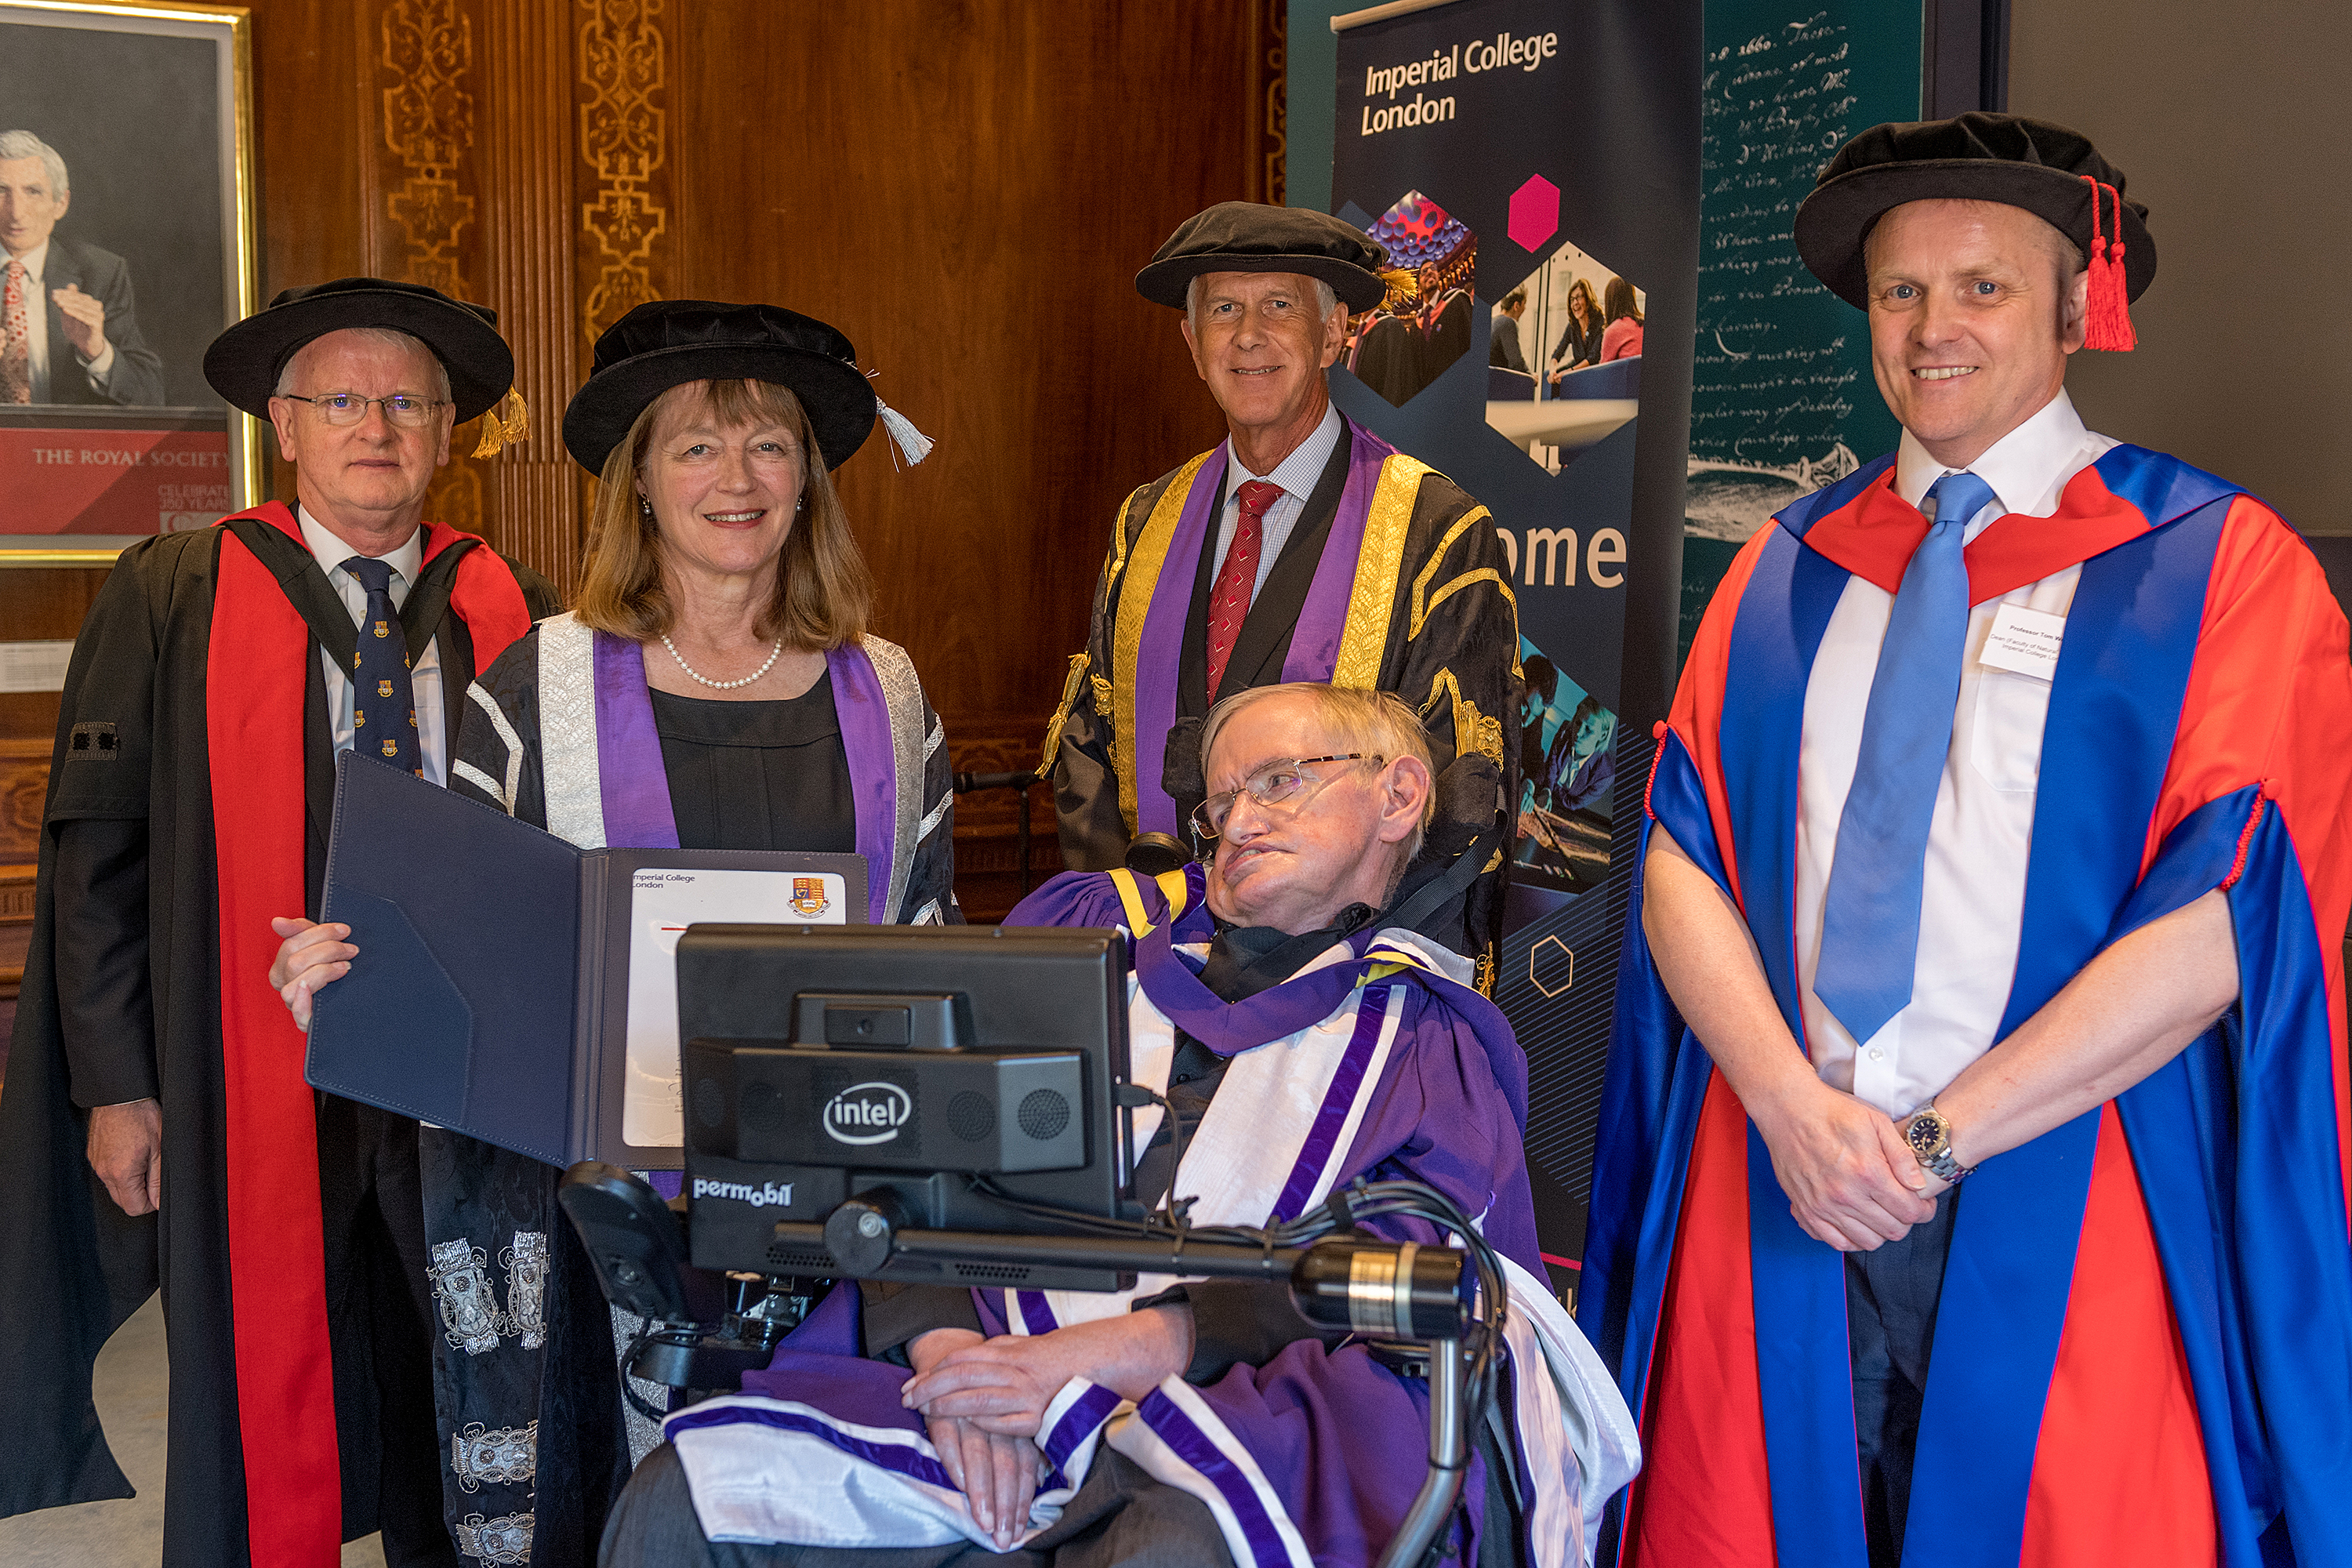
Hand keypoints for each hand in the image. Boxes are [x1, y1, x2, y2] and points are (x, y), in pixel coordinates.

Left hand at [51, 284, 106, 359]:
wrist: (85, 346)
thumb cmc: (78, 329)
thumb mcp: (70, 313)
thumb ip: (70, 300)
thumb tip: (71, 284)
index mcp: (91, 303)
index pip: (77, 295)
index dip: (65, 293)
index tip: (53, 293)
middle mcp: (96, 308)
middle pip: (79, 300)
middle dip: (66, 298)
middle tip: (54, 297)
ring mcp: (98, 316)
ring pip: (82, 307)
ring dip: (69, 304)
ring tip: (58, 303)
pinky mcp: (98, 325)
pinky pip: (85, 317)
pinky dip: (75, 313)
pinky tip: (64, 310)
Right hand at [88, 1098, 161, 1215]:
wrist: (120, 1096)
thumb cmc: (141, 1116)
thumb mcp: (160, 1148)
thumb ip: (158, 1179)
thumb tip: (158, 1200)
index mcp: (122, 1173)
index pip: (133, 1207)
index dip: (150, 1204)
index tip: (158, 1193)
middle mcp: (104, 1171)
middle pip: (122, 1200)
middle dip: (139, 1195)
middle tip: (153, 1175)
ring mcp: (96, 1163)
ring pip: (113, 1187)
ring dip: (129, 1182)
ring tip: (143, 1161)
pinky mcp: (93, 1154)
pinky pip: (106, 1172)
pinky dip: (119, 1170)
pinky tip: (130, 1154)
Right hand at [268, 917, 355, 1031]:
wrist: (363, 1003)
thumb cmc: (338, 968)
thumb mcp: (322, 946)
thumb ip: (302, 931)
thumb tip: (277, 922)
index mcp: (283, 967)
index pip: (291, 944)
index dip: (319, 933)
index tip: (344, 930)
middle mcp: (286, 986)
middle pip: (295, 962)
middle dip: (328, 950)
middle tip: (351, 949)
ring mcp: (295, 1004)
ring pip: (297, 983)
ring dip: (323, 971)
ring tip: (345, 967)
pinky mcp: (308, 1022)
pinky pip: (298, 1014)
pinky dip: (303, 1000)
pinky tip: (314, 988)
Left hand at [904, 1308, 1192, 1432]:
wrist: (1097, 1368)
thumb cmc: (1057, 1358)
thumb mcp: (1021, 1346)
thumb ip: (993, 1352)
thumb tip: (961, 1357)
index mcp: (1008, 1351)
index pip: (960, 1359)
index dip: (933, 1371)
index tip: (913, 1382)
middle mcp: (1013, 1370)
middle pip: (962, 1377)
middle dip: (930, 1389)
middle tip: (908, 1399)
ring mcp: (1024, 1395)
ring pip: (976, 1400)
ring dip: (947, 1407)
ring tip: (926, 1414)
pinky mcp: (1036, 1419)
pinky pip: (1001, 1424)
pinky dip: (980, 1425)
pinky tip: (963, 1427)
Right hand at [907, 1330, 1046, 1549]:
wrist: (960, 1351)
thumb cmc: (995, 1388)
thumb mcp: (1015, 1411)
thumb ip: (1026, 1444)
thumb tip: (1041, 1476)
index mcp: (1019, 1420)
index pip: (1023, 1466)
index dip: (1022, 1499)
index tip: (1019, 1529)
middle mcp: (998, 1418)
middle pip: (1005, 1465)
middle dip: (1004, 1505)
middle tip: (1002, 1536)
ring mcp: (970, 1413)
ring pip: (979, 1455)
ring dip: (980, 1492)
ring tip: (983, 1522)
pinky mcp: (944, 1410)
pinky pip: (949, 1437)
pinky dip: (954, 1460)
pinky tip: (959, 1484)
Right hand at [1749, 1076, 1933, 1250]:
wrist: (1787, 1108)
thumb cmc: (1831, 1111)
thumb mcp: (1876, 1121)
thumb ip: (1901, 1156)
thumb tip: (1918, 1186)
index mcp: (1868, 1172)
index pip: (1909, 1211)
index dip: (1924, 1211)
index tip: (1923, 1205)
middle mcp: (1846, 1195)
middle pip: (1892, 1231)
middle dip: (1906, 1221)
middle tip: (1903, 1206)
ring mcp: (1824, 1206)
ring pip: (1867, 1242)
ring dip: (1881, 1231)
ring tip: (1880, 1213)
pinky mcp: (1806, 1209)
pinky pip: (1836, 1242)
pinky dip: (1852, 1239)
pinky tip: (1856, 1222)